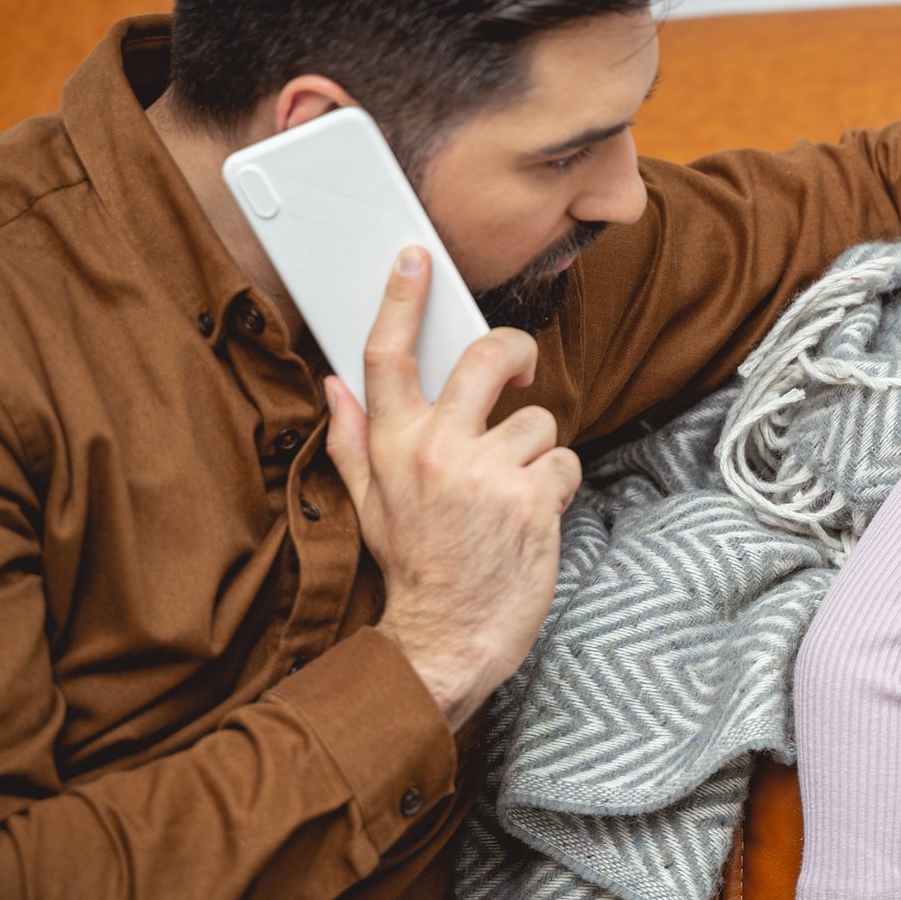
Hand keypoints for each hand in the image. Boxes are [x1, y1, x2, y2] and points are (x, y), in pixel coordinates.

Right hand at [324, 246, 581, 729]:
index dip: (400, 300)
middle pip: (485, 358)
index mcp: (392, 446)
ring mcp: (488, 474)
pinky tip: (532, 515)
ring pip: (537, 421)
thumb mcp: (368, 505)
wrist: (447, 640)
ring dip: (535, 454)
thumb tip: (335, 385)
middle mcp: (437, 452)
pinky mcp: (533, 499)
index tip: (416, 259)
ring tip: (511, 494)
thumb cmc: (413, 570)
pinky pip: (564, 462)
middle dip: (512, 352)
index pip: (386, 357)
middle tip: (518, 370)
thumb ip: (354, 439)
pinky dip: (557, 486)